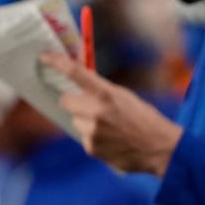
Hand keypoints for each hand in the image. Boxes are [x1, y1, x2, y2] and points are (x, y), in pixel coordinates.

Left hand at [39, 51, 182, 175]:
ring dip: (85, 121)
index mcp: (107, 94)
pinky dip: (93, 137)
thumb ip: (101, 90)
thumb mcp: (124, 96)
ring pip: (75, 120)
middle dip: (73, 101)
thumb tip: (78, 83)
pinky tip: (111, 139)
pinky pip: (83, 137)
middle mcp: (96, 112)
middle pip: (65, 101)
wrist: (161, 148)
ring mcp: (92, 131)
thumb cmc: (144, 118)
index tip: (44, 56)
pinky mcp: (91, 148)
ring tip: (108, 127)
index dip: (57, 63)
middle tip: (87, 104)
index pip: (76, 73)